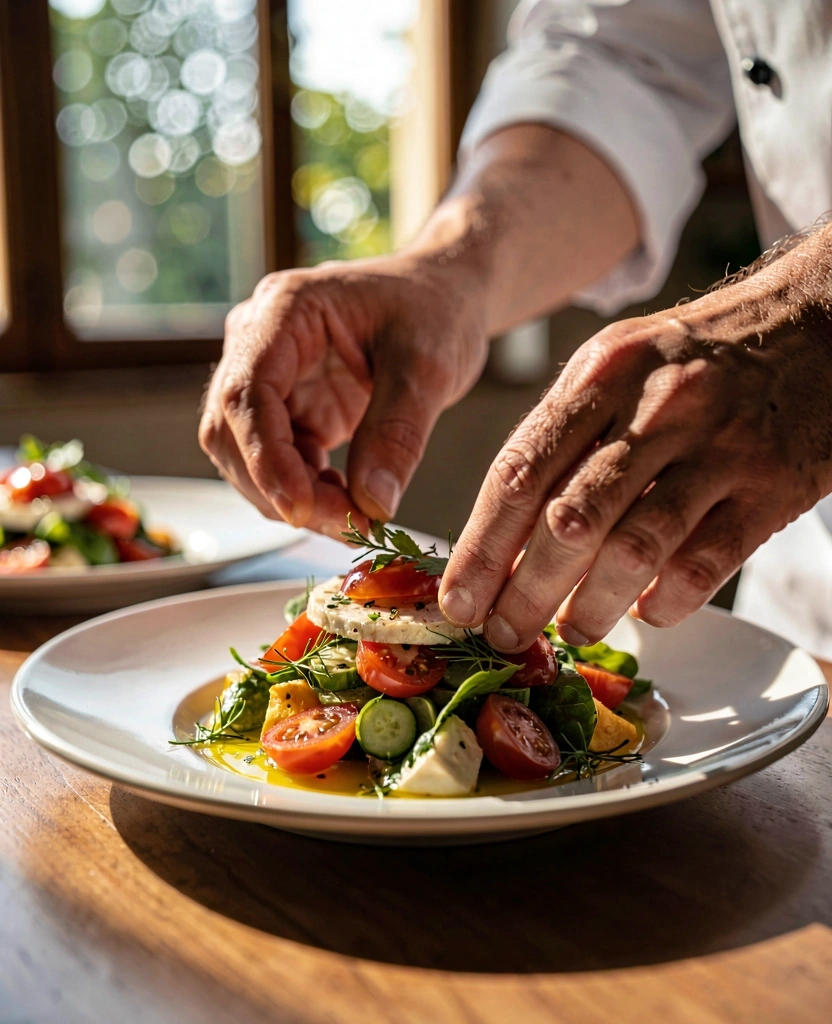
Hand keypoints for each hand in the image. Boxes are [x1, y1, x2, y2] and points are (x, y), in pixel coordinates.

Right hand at [200, 257, 487, 535]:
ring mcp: (271, 379)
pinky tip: (349, 507)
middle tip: (347, 526)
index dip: (265, 458)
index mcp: (284, 310)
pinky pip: (280, 464)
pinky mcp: (290, 410)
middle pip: (233, 432)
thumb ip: (398, 432)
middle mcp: (260, 343)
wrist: (445, 296)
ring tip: (356, 520)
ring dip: (293, 499)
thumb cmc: (436, 309)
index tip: (299, 509)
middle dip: (280, 489)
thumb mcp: (429, 365)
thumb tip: (373, 505)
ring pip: (248, 457)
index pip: (246, 393)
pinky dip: (307, 495)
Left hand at [440, 250, 831, 649]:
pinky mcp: (771, 488)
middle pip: (567, 520)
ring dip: (591, 607)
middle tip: (504, 633)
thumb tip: (500, 534)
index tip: (457, 600)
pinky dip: (666, 602)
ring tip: (573, 630)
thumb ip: (561, 437)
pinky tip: (648, 612)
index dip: (480, 547)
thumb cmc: (693, 358)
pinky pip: (704, 566)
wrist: (812, 324)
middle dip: (525, 591)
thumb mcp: (617, 366)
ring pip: (633, 549)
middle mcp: (655, 408)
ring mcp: (718, 448)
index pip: (520, 471)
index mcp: (601, 374)